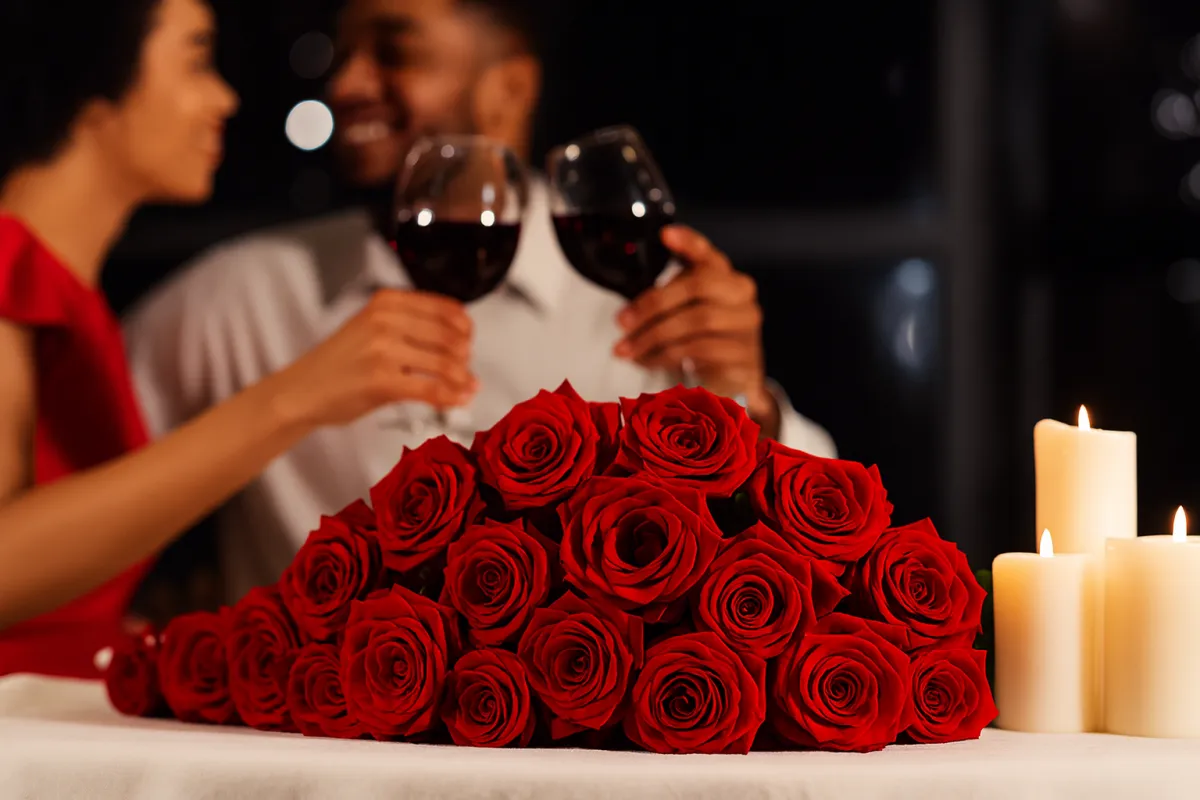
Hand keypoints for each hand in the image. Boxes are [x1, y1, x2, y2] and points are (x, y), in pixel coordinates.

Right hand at [272, 289, 476, 427]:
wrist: (301, 390)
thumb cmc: (339, 362)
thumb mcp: (372, 326)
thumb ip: (411, 326)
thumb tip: (462, 341)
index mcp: (387, 301)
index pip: (447, 309)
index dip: (466, 329)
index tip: (469, 343)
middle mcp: (386, 320)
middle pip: (450, 337)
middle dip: (465, 358)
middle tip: (465, 370)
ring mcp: (383, 350)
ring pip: (445, 364)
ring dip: (462, 379)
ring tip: (466, 387)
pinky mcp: (381, 381)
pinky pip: (431, 389)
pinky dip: (452, 397)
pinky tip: (459, 401)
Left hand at [614, 225, 778, 432]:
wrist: (734, 378)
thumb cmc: (703, 339)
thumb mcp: (685, 313)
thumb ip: (667, 297)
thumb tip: (628, 310)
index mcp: (726, 277)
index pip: (709, 254)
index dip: (689, 243)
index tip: (665, 235)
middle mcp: (742, 296)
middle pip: (699, 286)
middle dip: (654, 303)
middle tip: (622, 322)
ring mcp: (747, 326)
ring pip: (698, 321)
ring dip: (654, 335)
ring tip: (627, 348)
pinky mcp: (743, 356)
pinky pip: (700, 350)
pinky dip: (666, 355)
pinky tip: (647, 360)